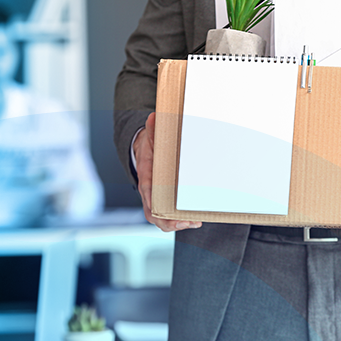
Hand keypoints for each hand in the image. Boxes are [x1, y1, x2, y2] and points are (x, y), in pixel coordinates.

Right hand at [135, 112, 200, 231]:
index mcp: (146, 175)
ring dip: (176, 223)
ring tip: (194, 222)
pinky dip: (180, 219)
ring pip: (161, 217)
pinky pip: (169, 214)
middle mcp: (149, 190)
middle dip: (169, 222)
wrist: (145, 149)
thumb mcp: (151, 136)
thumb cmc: (150, 145)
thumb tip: (154, 117)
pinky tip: (195, 219)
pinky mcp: (166, 199)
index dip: (155, 205)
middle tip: (187, 222)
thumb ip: (153, 129)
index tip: (167, 211)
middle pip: (153, 213)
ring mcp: (157, 197)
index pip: (147, 193)